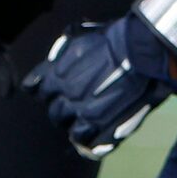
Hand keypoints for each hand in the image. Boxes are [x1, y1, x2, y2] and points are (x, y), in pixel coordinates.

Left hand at [32, 11, 176, 159]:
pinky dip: (83, 136)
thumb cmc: (116, 40)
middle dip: (61, 108)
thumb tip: (53, 63)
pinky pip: (81, 137)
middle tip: (76, 106)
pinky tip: (90, 131)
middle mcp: (64, 91)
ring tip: (86, 117)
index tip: (52, 91)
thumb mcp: (80, 40)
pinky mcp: (97, 122)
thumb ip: (63, 56)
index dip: (46, 91)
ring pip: (64, 123)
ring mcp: (80, 108)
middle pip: (52, 109)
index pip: (35, 88)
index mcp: (56, 72)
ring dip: (72, 121)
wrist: (142, 51)